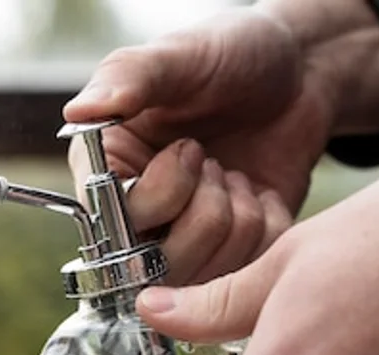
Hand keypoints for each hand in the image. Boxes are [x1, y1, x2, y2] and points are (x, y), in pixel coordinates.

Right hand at [65, 3, 378, 284]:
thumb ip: (127, 78)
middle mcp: (137, 217)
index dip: (165, 193)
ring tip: (236, 175)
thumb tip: (79, 111)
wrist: (299, 72)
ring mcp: (184, 242)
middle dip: (207, 210)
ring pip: (207, 274)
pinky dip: (267, 226)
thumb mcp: (178, 57)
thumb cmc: (230, 56)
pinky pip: (249, 269)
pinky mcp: (231, 254)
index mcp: (107, 172)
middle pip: (158, 265)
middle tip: (215, 162)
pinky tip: (260, 192)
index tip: (191, 147)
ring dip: (239, 215)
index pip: (115, 224)